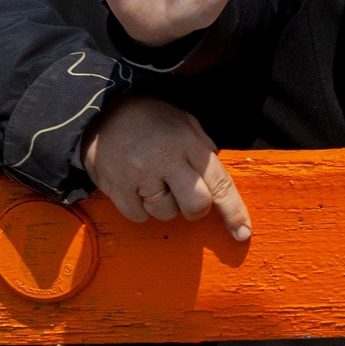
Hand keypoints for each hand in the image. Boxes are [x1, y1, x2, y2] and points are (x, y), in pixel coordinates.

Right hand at [81, 95, 250, 238]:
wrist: (101, 113)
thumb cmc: (151, 120)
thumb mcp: (186, 122)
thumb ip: (204, 150)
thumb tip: (217, 181)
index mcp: (189, 142)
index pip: (219, 183)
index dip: (233, 211)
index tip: (242, 232)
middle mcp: (166, 159)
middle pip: (195, 206)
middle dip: (196, 210)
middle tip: (186, 199)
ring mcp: (140, 174)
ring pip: (166, 214)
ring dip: (165, 206)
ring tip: (154, 183)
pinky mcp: (117, 187)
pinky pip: (139, 217)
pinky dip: (141, 210)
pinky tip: (137, 189)